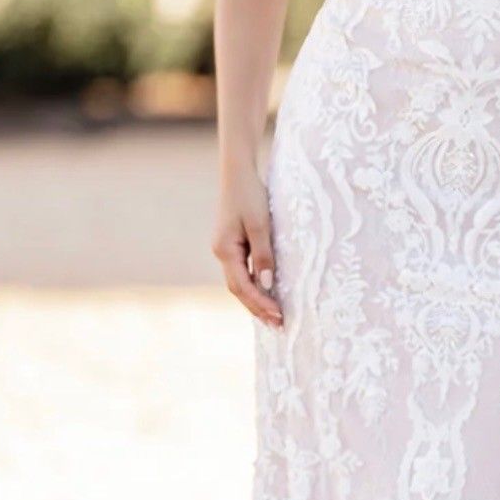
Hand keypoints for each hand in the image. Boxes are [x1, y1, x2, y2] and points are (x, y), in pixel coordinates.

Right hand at [211, 166, 282, 327]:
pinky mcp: (233, 245)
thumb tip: (267, 283)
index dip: (260, 303)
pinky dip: (254, 286)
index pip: (242, 286)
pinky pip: (242, 272)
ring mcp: (225, 249)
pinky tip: (266, 293)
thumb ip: (264, 254)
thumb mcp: (261, 224)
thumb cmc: (250, 195)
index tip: (278, 315)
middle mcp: (221, 253)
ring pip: (239, 282)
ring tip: (273, 317)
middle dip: (257, 308)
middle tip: (278, 325)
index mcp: (225, 250)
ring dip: (256, 300)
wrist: (238, 174)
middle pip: (238, 289)